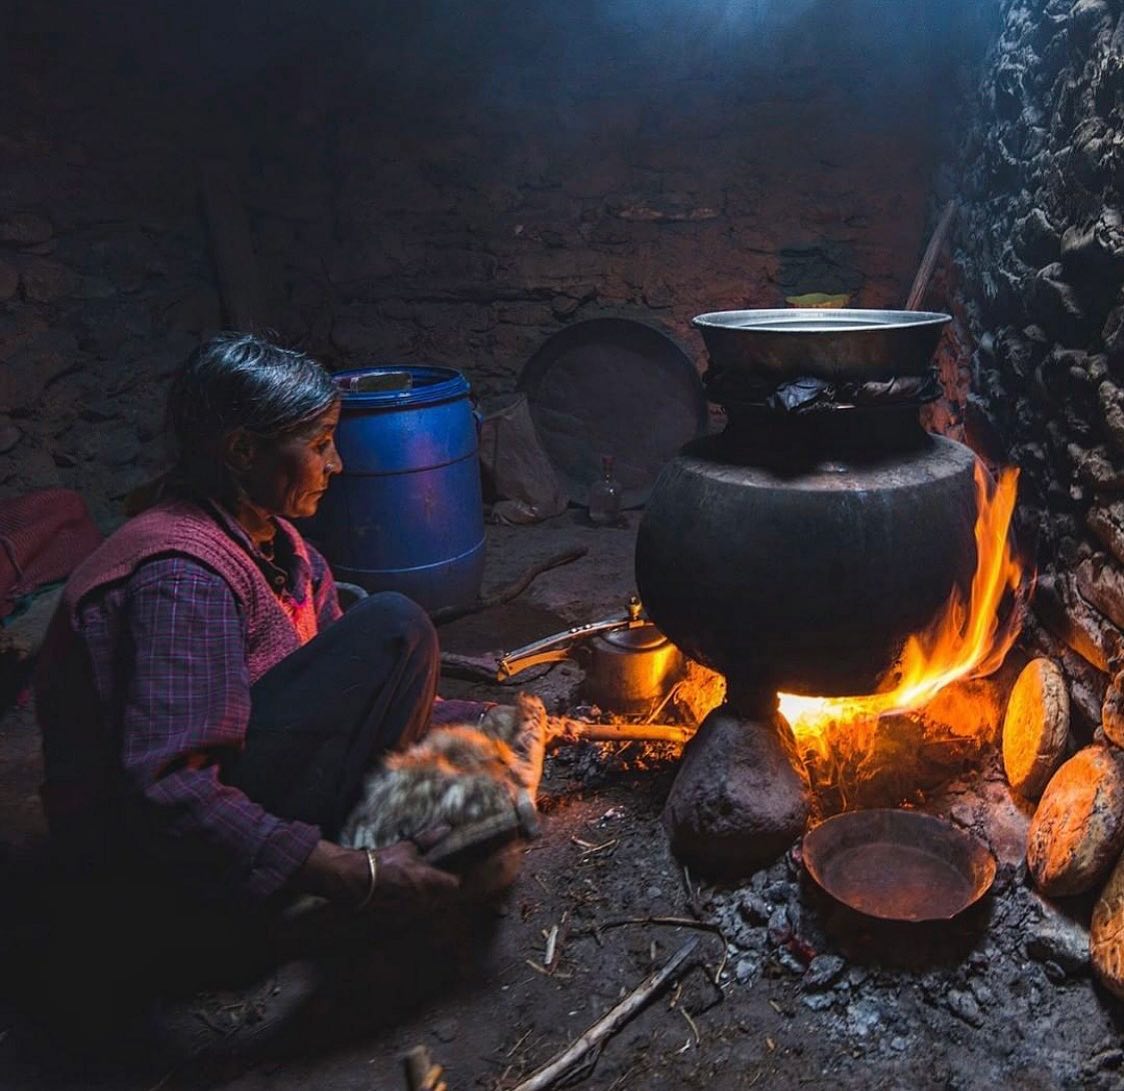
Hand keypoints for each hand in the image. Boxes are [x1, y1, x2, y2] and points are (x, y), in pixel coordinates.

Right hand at [292, 832, 459, 907]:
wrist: (359, 879)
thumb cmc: (385, 860)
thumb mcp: (408, 847)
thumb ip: (429, 840)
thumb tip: (446, 828)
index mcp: (428, 879)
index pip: (454, 884)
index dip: (456, 879)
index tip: (456, 874)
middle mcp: (424, 897)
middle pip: (443, 897)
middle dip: (442, 890)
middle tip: (439, 880)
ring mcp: (412, 908)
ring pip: (428, 905)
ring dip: (427, 899)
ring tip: (421, 888)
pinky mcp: (400, 916)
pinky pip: (413, 912)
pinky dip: (413, 906)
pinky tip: (406, 897)